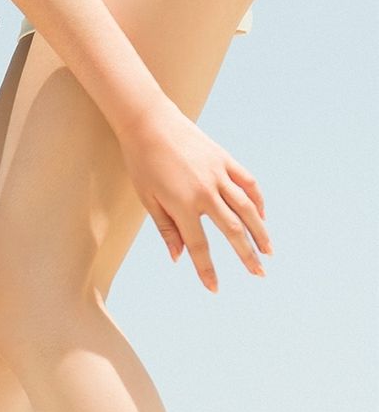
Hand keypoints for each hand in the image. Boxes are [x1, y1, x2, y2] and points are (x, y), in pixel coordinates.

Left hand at [118, 100, 271, 290]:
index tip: (215, 289)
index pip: (199, 246)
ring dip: (260, 231)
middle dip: (247, 255)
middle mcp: (205, 192)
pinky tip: (262, 215)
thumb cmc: (142, 163)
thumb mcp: (148, 199)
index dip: (207, 270)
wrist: (149, 122)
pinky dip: (257, 200)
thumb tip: (179, 258)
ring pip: (247, 208)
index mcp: (182, 205)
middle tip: (259, 274)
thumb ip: (167, 229)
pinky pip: (247, 183)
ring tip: (269, 251)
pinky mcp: (225, 159)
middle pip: (232, 230)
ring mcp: (218, 174)